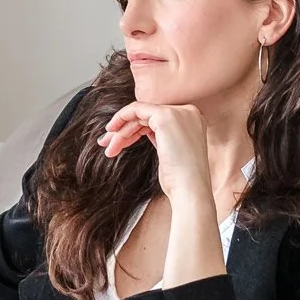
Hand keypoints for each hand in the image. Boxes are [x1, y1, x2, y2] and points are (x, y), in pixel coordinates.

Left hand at [97, 101, 211, 199]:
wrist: (190, 190)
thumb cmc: (180, 180)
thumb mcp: (170, 152)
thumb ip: (160, 137)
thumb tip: (137, 130)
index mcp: (192, 120)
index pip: (157, 119)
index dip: (135, 129)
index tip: (118, 142)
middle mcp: (188, 112)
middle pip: (147, 116)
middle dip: (124, 130)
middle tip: (107, 144)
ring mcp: (178, 112)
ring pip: (139, 114)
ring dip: (121, 131)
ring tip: (108, 148)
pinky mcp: (165, 116)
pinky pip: (136, 109)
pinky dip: (121, 117)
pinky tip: (112, 132)